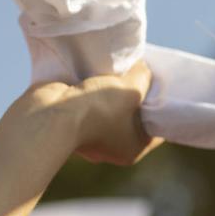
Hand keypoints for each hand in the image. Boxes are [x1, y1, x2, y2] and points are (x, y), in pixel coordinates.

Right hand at [17, 62, 161, 166]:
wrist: (50, 113)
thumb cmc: (99, 109)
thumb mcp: (132, 89)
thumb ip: (143, 77)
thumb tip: (142, 68)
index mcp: (133, 149)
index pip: (156, 127)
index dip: (161, 104)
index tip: (163, 84)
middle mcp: (113, 146)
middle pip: (133, 115)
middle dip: (137, 93)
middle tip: (144, 71)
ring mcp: (91, 133)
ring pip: (111, 106)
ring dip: (113, 88)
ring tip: (122, 66)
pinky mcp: (73, 119)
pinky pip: (90, 101)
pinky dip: (95, 87)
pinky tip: (101, 68)